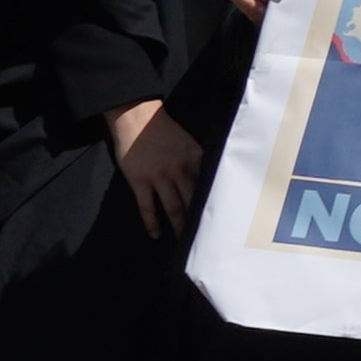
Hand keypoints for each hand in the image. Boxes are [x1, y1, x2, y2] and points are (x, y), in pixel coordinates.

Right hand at [107, 99, 204, 240]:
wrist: (136, 117)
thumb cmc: (164, 129)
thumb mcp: (189, 142)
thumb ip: (199, 160)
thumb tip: (211, 179)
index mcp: (195, 158)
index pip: (209, 185)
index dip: (216, 202)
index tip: (223, 218)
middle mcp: (180, 169)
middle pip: (193, 200)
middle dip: (200, 220)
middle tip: (207, 238)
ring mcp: (159, 176)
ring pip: (173, 207)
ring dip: (179, 226)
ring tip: (185, 243)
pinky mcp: (140, 181)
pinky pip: (147, 207)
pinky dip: (152, 222)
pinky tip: (156, 234)